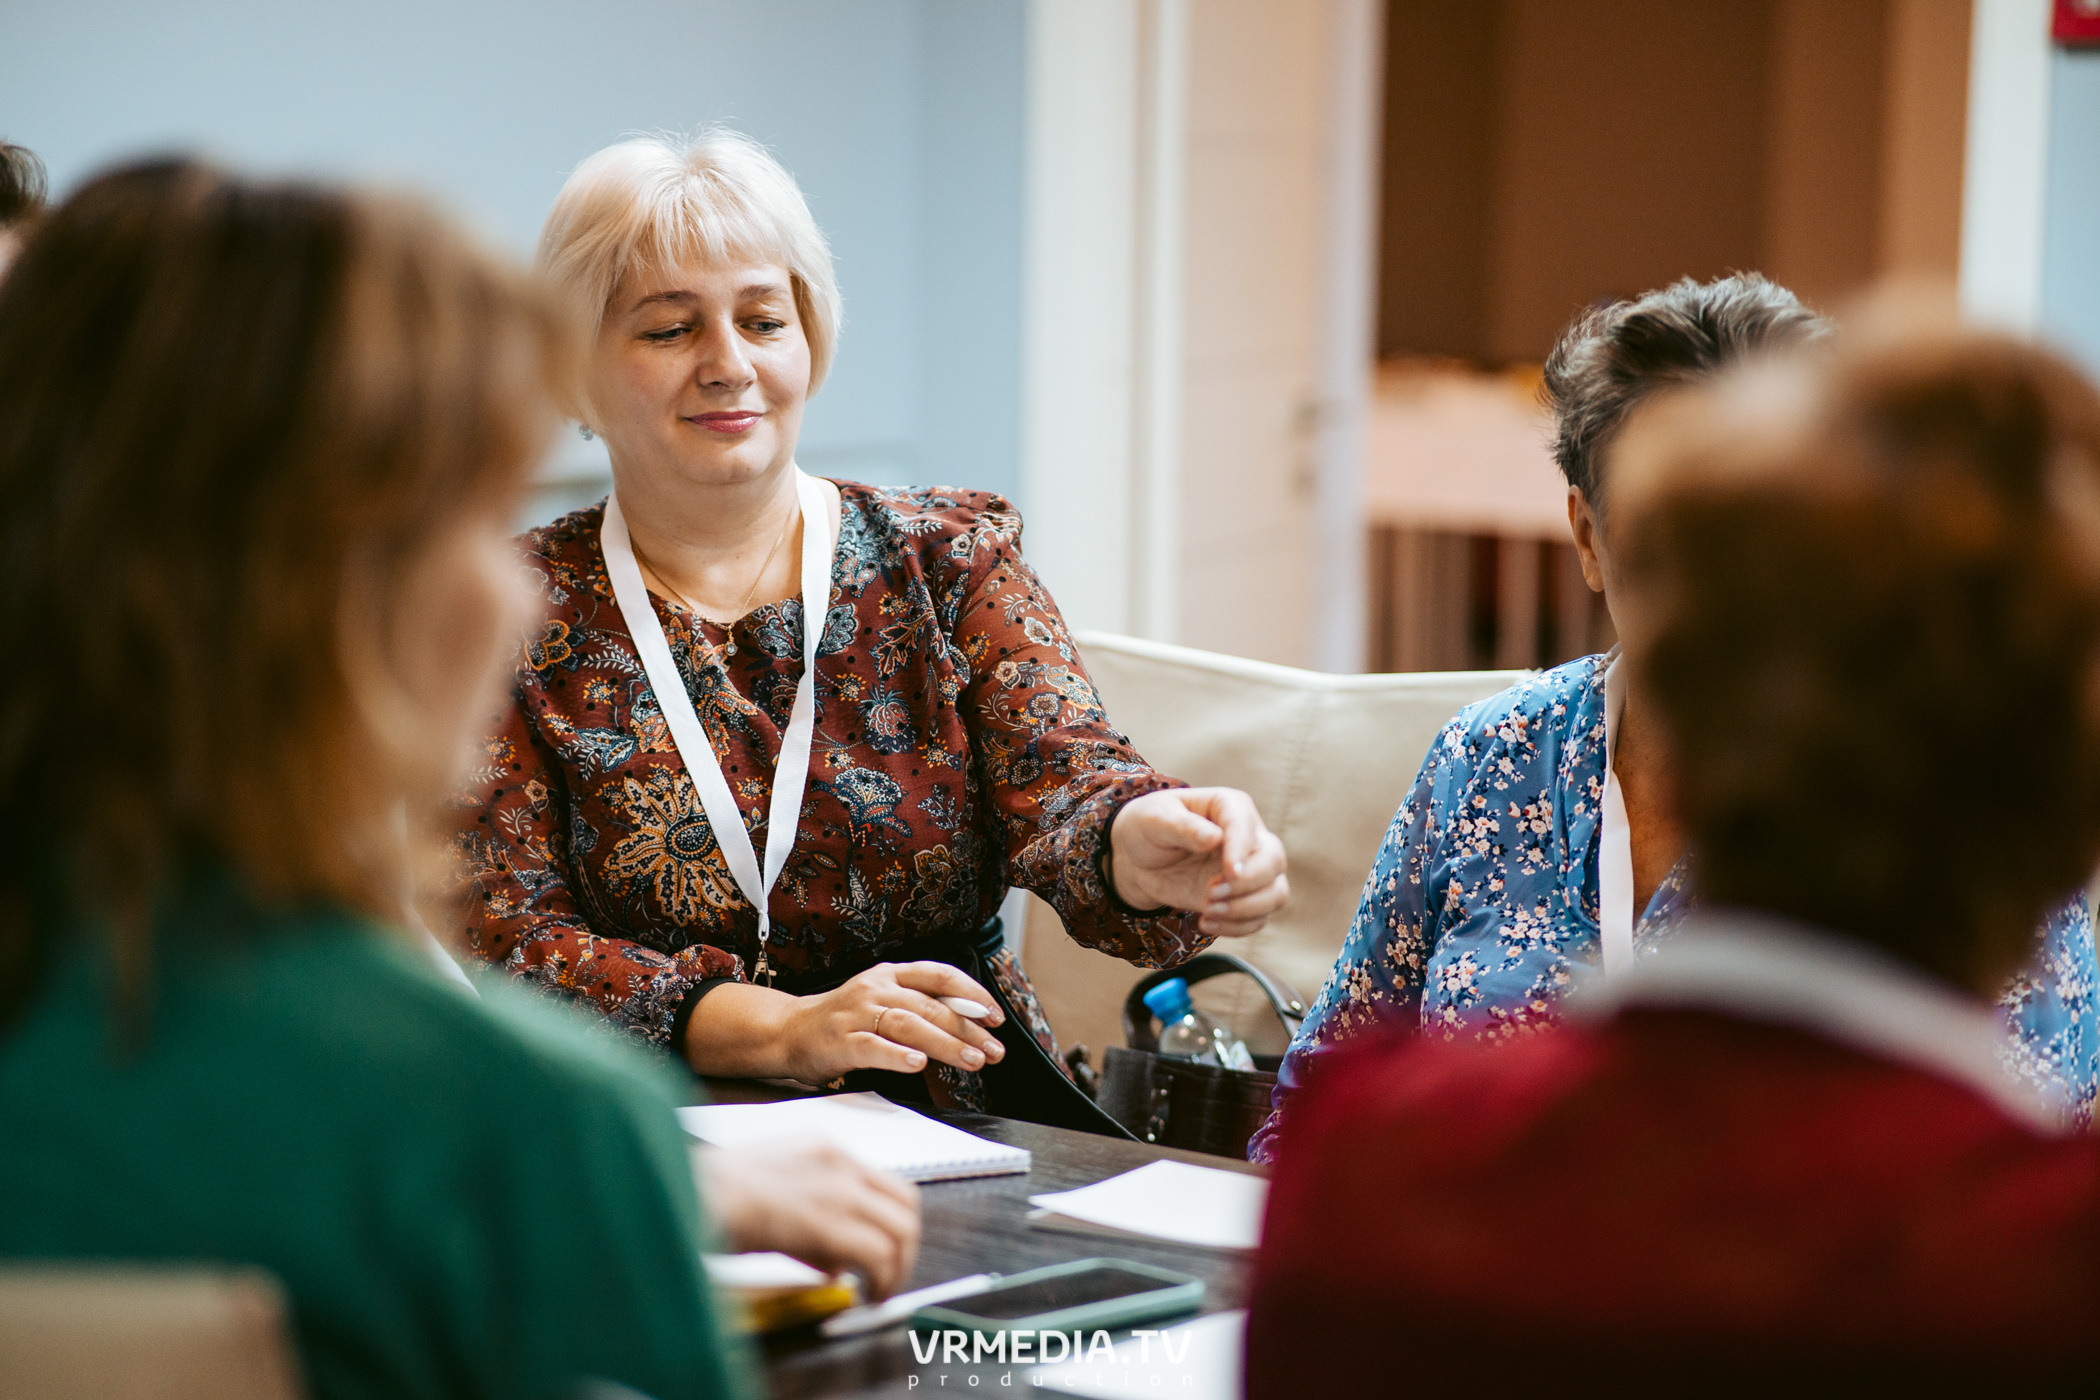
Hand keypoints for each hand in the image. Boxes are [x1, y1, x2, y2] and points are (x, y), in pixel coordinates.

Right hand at [696, 1139, 921, 1297]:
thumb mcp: (770, 1186)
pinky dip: (882, 1280)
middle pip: (905, 1203)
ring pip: (901, 1230)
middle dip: (905, 1245)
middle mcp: (840, 1163)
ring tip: (881, 1291)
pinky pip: (880, 1255)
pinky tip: (868, 1296)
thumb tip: (833, 1260)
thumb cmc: (711, 1192)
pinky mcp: (831, 1224)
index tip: (884, 1247)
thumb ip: (808, 1211)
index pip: (882, 1181)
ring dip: (898, 1268)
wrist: (691, 1192)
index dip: (890, 1220)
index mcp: (824, 1146)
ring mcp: (839, 1190)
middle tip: (892, 1274)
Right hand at [779, 961, 1007, 1085]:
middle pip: (931, 1005)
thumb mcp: (885, 1000)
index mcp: (891, 974)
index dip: (972, 994)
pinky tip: (918, 1064)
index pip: (940, 975)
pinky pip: (873, 1047)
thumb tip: (971, 1023)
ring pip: (909, 1024)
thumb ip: (921, 1006)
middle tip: (994, 1050)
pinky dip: (897, 1055)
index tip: (996, 1017)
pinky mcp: (841, 1040)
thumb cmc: (845, 1019)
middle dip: (968, 1029)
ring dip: (945, 1043)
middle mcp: (877, 988)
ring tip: (972, 1060)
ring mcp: (857, 1013)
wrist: (789, 1031)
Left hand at [1109, 787, 1288, 936]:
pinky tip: (1205, 922)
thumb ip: (1182, 826)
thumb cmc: (1149, 827)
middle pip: (1273, 861)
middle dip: (1248, 884)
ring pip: (1276, 893)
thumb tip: (1214, 838)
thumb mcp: (1154, 820)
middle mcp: (1249, 836)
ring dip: (1246, 909)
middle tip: (1209, 894)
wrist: (1140, 858)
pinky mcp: (1243, 896)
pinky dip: (1236, 926)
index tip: (1228, 872)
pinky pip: (1259, 917)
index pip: (1246, 826)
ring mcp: (1250, 869)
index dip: (1241, 850)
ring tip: (1207, 913)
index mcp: (1230, 806)